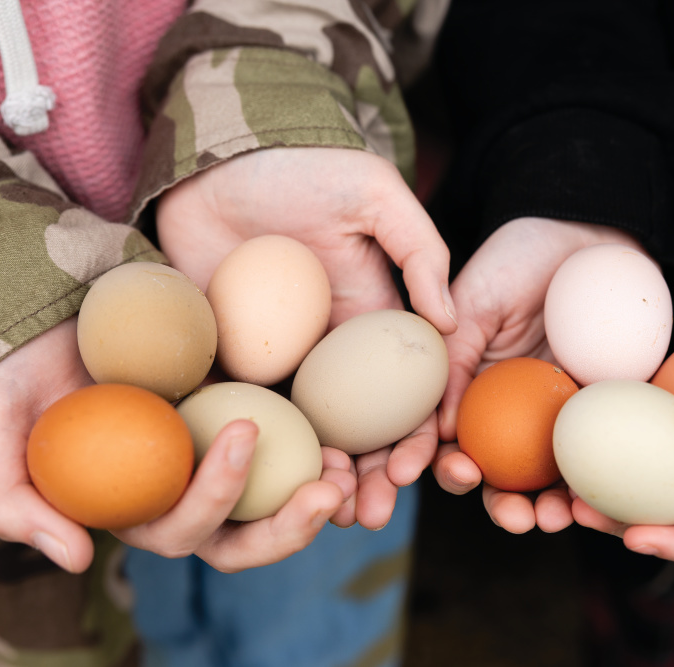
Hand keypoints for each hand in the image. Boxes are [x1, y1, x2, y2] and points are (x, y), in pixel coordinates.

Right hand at [0, 317, 355, 573]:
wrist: (51, 322)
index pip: (185, 530)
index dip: (217, 498)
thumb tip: (78, 557)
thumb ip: (14, 502)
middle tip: (328, 491)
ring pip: (277, 501)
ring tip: (346, 465)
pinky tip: (343, 425)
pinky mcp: (243, 419)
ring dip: (318, 495)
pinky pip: (290, 444)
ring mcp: (217, 461)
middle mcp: (184, 495)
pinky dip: (319, 444)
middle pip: (245, 538)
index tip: (241, 433)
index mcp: (138, 511)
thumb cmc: (18, 378)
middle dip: (290, 527)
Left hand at [156, 147, 456, 527]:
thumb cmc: (306, 169)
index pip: (403, 392)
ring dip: (315, 477)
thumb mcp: (375, 197)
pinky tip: (262, 484)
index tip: (415, 470)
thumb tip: (451, 322)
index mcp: (371, 321)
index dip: (416, 436)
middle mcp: (330, 351)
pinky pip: (242, 407)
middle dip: (369, 477)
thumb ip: (420, 251)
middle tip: (371, 515)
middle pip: (357, 429)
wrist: (221, 159)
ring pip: (303, 432)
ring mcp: (279, 358)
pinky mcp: (227, 356)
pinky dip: (254, 447)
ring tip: (324, 514)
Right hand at [431, 217, 647, 532]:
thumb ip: (453, 360)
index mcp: (469, 390)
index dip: (430, 465)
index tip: (432, 476)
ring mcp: (556, 416)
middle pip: (497, 473)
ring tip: (549, 518)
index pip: (443, 439)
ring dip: (543, 507)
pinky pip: (596, 456)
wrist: (585, 234)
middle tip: (511, 514)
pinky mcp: (603, 411)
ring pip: (545, 477)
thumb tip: (440, 431)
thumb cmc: (516, 259)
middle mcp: (508, 412)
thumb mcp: (472, 303)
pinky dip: (591, 485)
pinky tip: (588, 499)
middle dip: (500, 505)